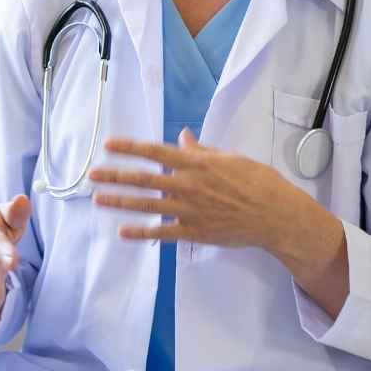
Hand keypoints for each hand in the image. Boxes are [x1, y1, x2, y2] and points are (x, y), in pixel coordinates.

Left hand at [89, 129, 300, 249]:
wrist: (278, 216)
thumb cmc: (258, 182)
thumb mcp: (231, 158)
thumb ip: (202, 151)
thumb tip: (183, 137)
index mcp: (196, 164)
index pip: (155, 152)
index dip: (129, 148)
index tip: (109, 145)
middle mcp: (188, 185)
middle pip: (144, 179)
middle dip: (115, 176)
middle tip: (92, 175)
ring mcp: (190, 210)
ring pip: (147, 206)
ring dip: (120, 202)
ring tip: (98, 199)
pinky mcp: (195, 232)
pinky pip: (162, 233)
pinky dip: (141, 233)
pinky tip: (123, 232)